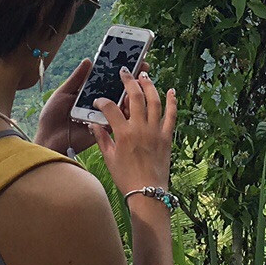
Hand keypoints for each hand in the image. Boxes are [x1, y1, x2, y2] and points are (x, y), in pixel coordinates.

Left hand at [34, 57, 152, 155]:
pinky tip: (130, 100)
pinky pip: (119, 119)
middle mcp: (99, 104)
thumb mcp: (64, 93)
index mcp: (90, 94)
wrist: (49, 138)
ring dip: (131, 93)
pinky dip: (125, 110)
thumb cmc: (53, 116)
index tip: (132, 59)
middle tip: (143, 67)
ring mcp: (103, 116)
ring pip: (122, 104)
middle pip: (118, 90)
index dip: (119, 71)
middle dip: (132, 79)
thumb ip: (77, 78)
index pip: (108, 80)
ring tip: (138, 82)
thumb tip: (89, 60)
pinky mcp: (105, 128)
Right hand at [88, 68, 175, 195]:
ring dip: (150, 86)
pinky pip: (171, 115)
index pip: (111, 109)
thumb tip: (93, 124)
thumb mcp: (109, 158)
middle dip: (129, 81)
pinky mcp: (167, 137)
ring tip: (144, 76)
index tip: (99, 101)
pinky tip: (171, 91)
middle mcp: (140, 128)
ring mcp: (155, 131)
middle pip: (135, 97)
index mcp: (123, 134)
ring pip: (154, 101)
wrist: (148, 192)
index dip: (103, 102)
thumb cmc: (126, 177)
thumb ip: (102, 138)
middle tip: (125, 72)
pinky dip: (172, 102)